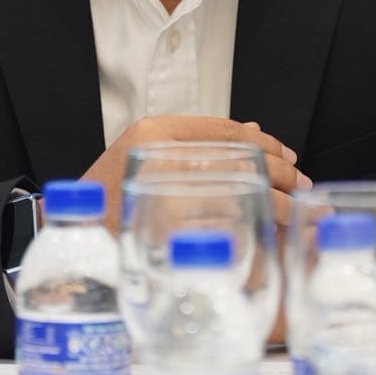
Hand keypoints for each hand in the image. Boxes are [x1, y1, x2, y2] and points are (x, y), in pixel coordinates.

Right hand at [78, 114, 308, 233]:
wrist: (71, 236)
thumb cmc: (110, 197)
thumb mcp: (146, 156)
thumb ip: (197, 142)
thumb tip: (256, 131)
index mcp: (153, 134)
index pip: (226, 131)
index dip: (265, 143)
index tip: (290, 157)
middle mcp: (158, 162)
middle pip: (239, 163)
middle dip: (281, 177)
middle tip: (305, 188)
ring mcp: (163, 203)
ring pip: (240, 200)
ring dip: (278, 208)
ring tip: (299, 215)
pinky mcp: (167, 243)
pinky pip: (225, 236)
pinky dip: (255, 238)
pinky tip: (272, 240)